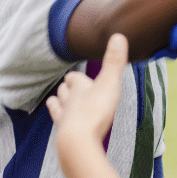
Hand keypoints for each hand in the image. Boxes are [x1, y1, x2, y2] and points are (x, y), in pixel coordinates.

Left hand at [47, 34, 128, 167]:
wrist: (78, 142)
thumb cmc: (94, 111)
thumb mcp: (109, 83)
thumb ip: (114, 61)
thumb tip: (118, 35)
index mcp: (79, 87)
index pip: (73, 78)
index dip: (75, 77)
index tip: (77, 76)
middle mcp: (68, 102)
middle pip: (64, 91)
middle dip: (66, 89)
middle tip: (69, 88)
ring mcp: (64, 119)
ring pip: (58, 108)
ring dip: (59, 104)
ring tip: (58, 103)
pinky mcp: (64, 136)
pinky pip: (60, 127)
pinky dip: (60, 124)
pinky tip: (62, 128)